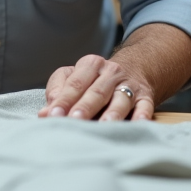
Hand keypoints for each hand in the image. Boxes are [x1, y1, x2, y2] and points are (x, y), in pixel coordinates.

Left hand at [37, 54, 154, 121]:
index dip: (63, 100)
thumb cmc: (96, 79)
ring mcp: (129, 84)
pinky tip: (139, 124)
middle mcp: (110, 72)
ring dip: (112, 113)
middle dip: (84, 107)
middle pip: (96, 91)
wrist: (135, 68)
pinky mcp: (146, 96)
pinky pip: (145, 106)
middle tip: (74, 120)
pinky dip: (142, 115)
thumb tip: (45, 113)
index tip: (52, 115)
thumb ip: (59, 92)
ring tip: (104, 125)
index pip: (74, 83)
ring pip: (120, 99)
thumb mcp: (76, 77)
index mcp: (90, 65)